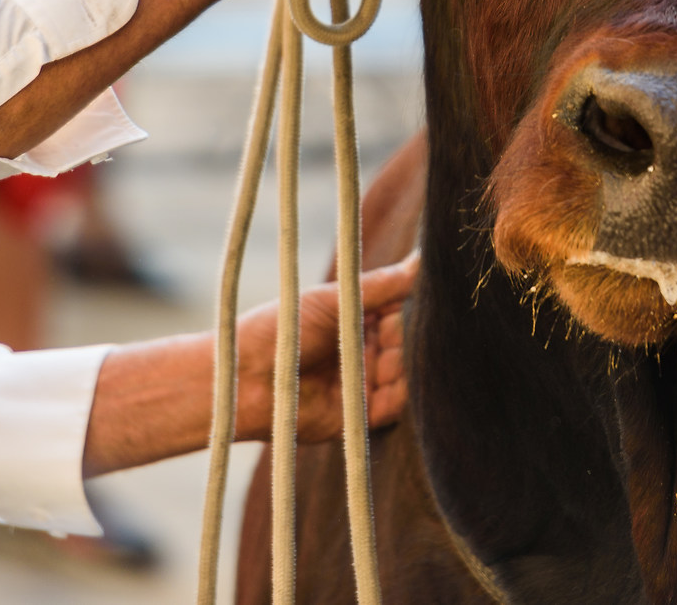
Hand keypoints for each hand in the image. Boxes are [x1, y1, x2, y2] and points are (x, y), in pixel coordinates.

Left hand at [238, 255, 417, 441]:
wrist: (244, 377)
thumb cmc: (281, 329)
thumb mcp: (333, 299)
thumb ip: (381, 286)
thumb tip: (421, 260)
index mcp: (358, 317)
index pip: (403, 308)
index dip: (416, 302)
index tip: (432, 292)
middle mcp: (366, 349)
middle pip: (409, 342)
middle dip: (416, 335)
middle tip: (424, 325)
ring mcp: (365, 381)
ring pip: (406, 372)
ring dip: (408, 362)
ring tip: (396, 350)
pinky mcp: (361, 415)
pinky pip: (395, 405)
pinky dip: (402, 392)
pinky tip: (394, 376)